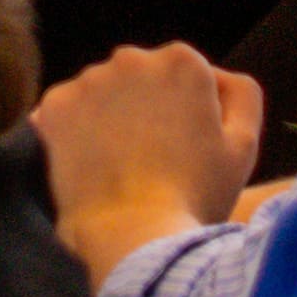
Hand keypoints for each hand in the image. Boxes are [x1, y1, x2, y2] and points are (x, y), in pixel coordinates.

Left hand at [32, 43, 264, 280]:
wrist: (134, 238)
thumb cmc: (196, 196)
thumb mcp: (243, 145)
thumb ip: (241, 94)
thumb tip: (216, 75)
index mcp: (182, 62)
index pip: (183, 76)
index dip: (187, 114)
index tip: (184, 150)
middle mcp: (132, 58)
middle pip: (141, 79)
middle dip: (146, 108)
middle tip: (152, 160)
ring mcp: (88, 81)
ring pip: (102, 94)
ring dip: (109, 118)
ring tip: (121, 167)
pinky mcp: (54, 106)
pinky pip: (67, 113)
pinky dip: (75, 134)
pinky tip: (92, 167)